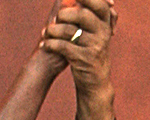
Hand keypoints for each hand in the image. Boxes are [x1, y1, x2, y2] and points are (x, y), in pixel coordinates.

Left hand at [41, 0, 117, 119]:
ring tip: (45, 32)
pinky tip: (43, 45)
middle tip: (56, 17)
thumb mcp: (93, 32)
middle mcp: (103, 32)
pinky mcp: (84, 60)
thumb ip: (87, 14)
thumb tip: (67, 0)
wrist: (95, 82)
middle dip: (64, 14)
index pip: (99, 3)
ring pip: (70, 31)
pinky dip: (50, 44)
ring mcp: (95, 46)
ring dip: (53, 30)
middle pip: (82, 15)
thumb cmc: (89, 52)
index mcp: (106, 22)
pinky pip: (63, 47)